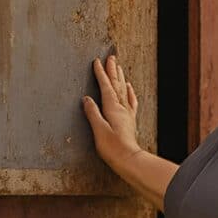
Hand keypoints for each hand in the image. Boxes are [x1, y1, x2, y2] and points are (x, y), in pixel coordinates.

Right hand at [81, 54, 141, 171]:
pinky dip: (130, 92)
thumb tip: (87, 99)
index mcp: (112, 108)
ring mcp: (127, 114)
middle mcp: (121, 108)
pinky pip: (131, 101)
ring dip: (120, 77)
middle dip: (112, 70)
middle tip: (111, 57)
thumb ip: (92, 113)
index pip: (105, 87)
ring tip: (119, 67)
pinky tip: (129, 87)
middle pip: (116, 85)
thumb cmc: (112, 147)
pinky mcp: (129, 120)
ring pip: (124, 90)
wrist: (129, 159)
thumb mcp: (98, 130)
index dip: (101, 74)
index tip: (97, 62)